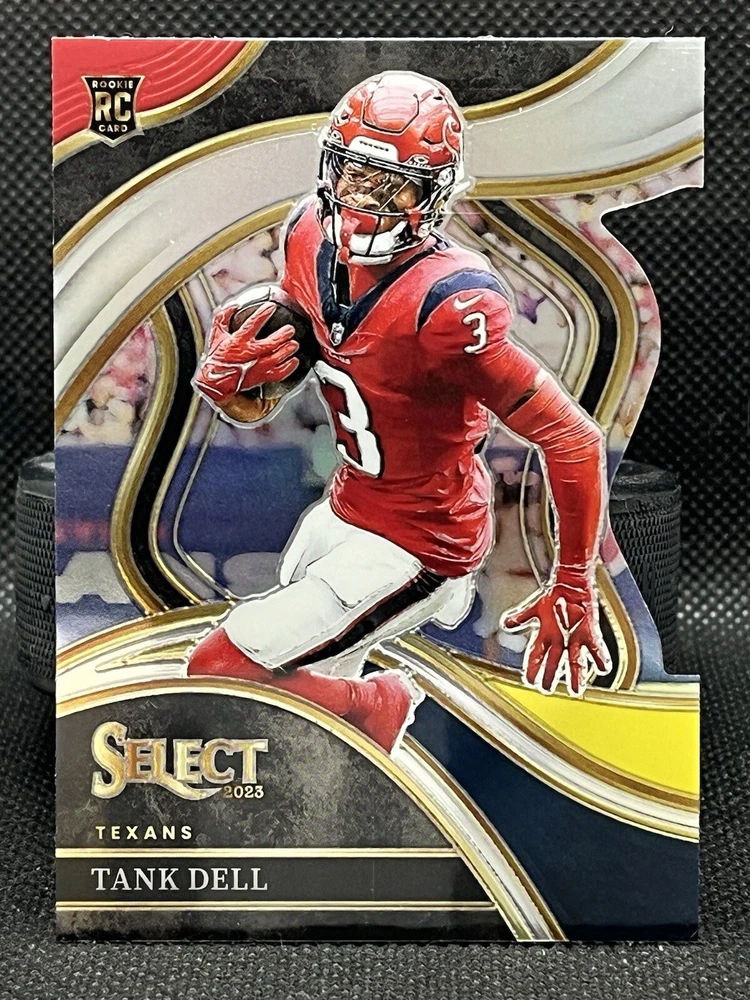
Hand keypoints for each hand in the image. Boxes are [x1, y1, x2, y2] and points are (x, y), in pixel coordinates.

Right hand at [193, 302, 298, 402]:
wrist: (216, 381)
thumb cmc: (217, 357)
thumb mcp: (217, 334)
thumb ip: (223, 317)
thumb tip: (234, 304)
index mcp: (238, 341)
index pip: (252, 324)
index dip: (263, 314)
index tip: (271, 307)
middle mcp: (250, 353)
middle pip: (270, 343)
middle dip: (283, 335)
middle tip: (290, 329)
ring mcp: (257, 366)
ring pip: (277, 358)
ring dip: (287, 350)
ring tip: (294, 344)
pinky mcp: (261, 377)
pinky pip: (279, 374)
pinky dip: (288, 368)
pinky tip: (294, 361)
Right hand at [501, 571, 611, 696]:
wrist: (571, 585)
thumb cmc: (553, 597)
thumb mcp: (534, 608)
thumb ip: (520, 617)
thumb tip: (505, 624)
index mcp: (544, 636)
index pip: (536, 656)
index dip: (532, 669)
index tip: (529, 681)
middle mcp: (560, 641)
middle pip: (554, 662)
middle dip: (550, 676)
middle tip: (546, 689)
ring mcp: (575, 639)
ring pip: (575, 661)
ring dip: (575, 676)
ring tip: (576, 691)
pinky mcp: (590, 633)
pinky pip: (596, 648)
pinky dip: (599, 658)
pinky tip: (602, 668)